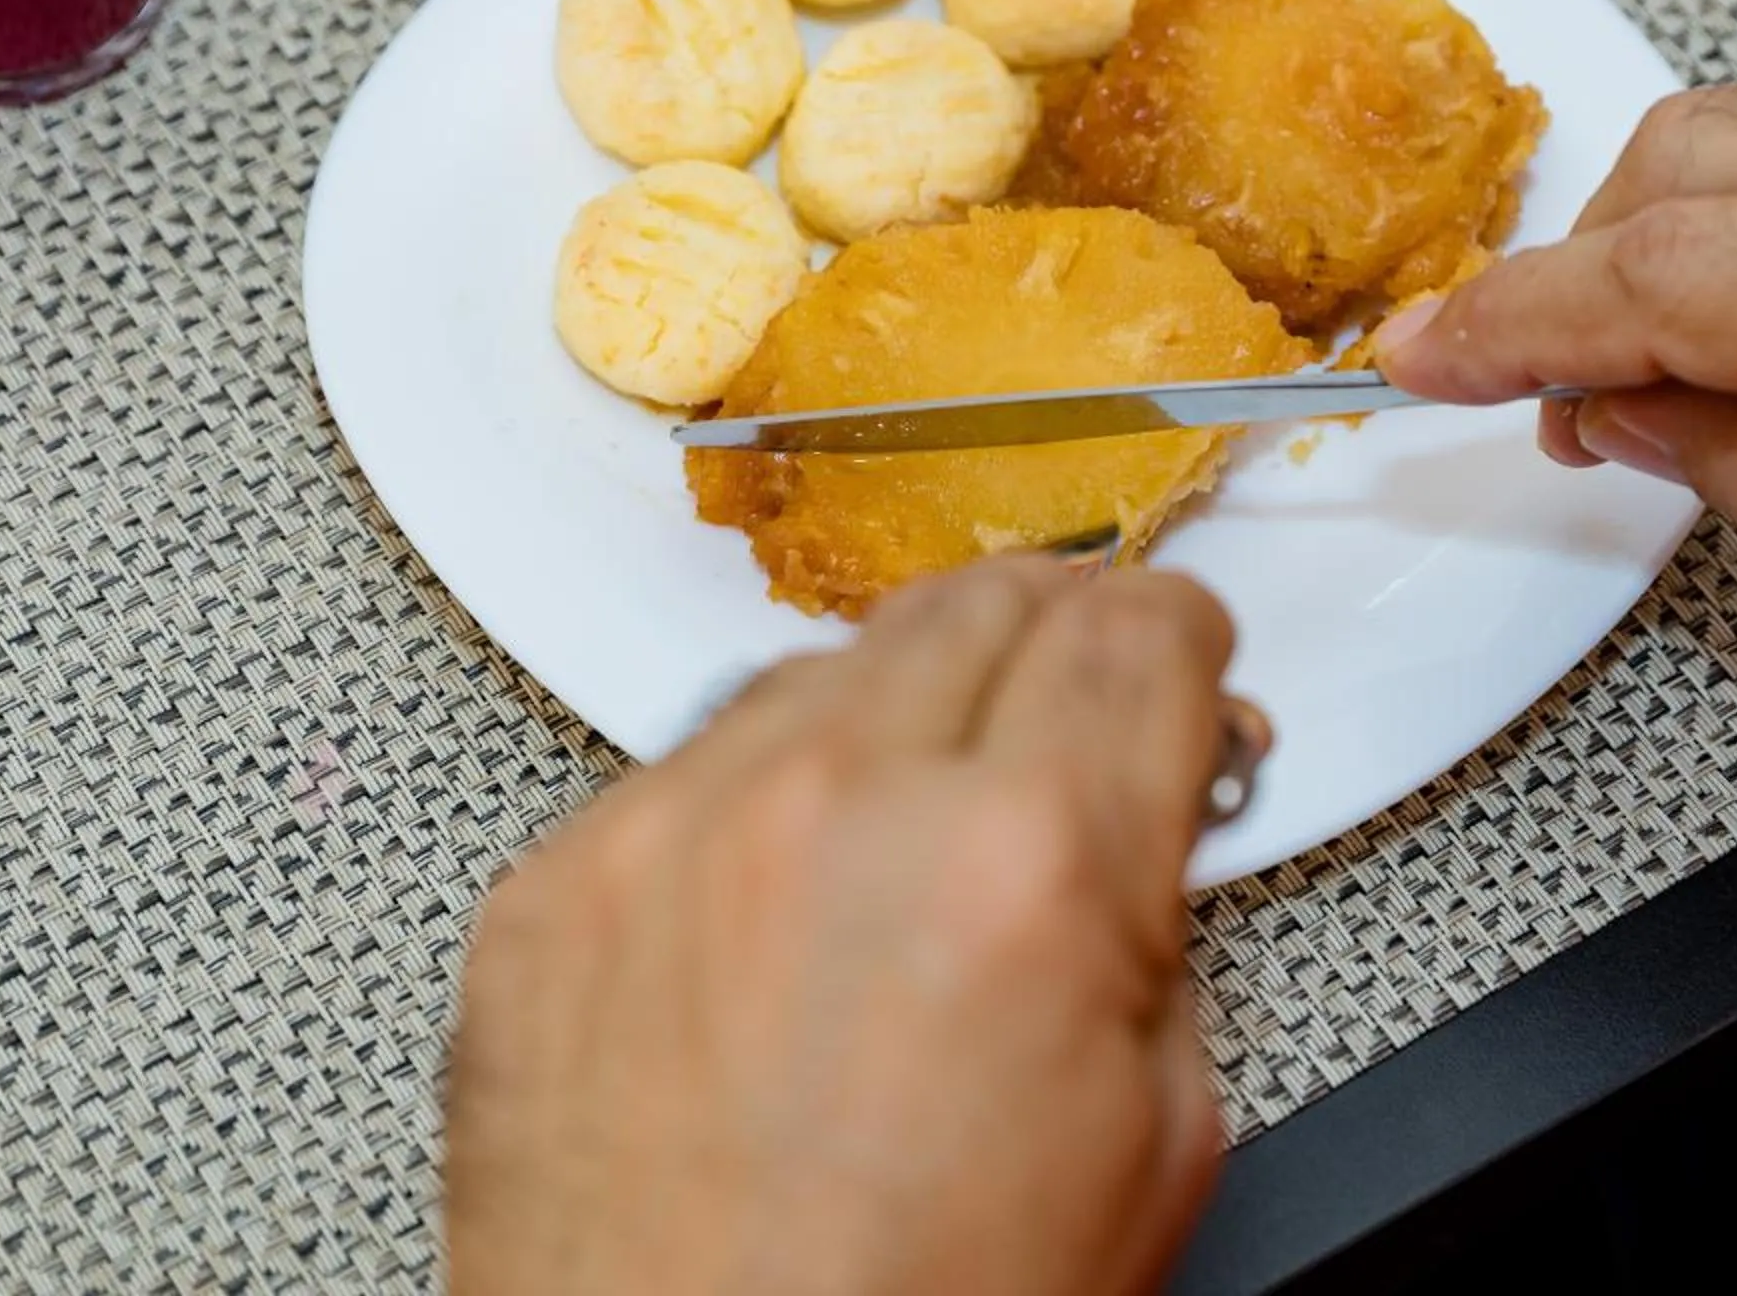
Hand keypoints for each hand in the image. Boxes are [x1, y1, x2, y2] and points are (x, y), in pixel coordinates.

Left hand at [446, 559, 1237, 1295]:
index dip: (1183, 638)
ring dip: (896, 717)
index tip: (1178, 654)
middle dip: (1052, 639)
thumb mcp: (1154, 1134)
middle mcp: (837, 808)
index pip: (1137, 631)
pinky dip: (753, 811)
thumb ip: (1156, 922)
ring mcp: (671, 834)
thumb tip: (1144, 814)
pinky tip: (779, 918)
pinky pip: (683, 772)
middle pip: (981, 601)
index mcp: (1025, 864)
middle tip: (1070, 710)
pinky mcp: (553, 886)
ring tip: (913, 844)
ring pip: (823, 669)